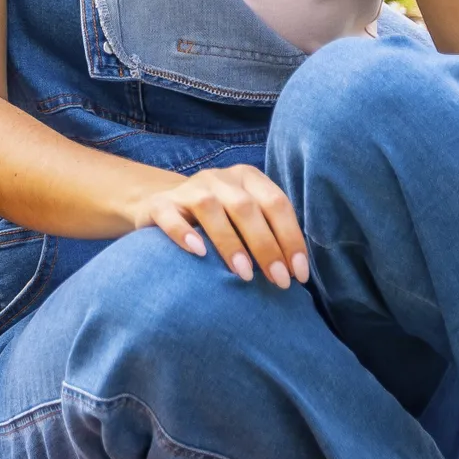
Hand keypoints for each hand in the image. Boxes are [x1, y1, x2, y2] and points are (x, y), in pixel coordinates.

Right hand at [127, 165, 308, 287]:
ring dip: (231, 243)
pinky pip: (169, 215)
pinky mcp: (158, 204)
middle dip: (267, 246)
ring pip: (211, 207)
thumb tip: (297, 271)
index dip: (291, 238)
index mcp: (248, 178)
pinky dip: (183, 232)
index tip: (299, 274)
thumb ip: (268, 232)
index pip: (276, 204)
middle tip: (278, 280)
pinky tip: (198, 251)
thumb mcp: (246, 219)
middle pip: (247, 207)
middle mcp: (219, 178)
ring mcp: (187, 189)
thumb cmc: (217, 222)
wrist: (163, 207)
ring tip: (245, 274)